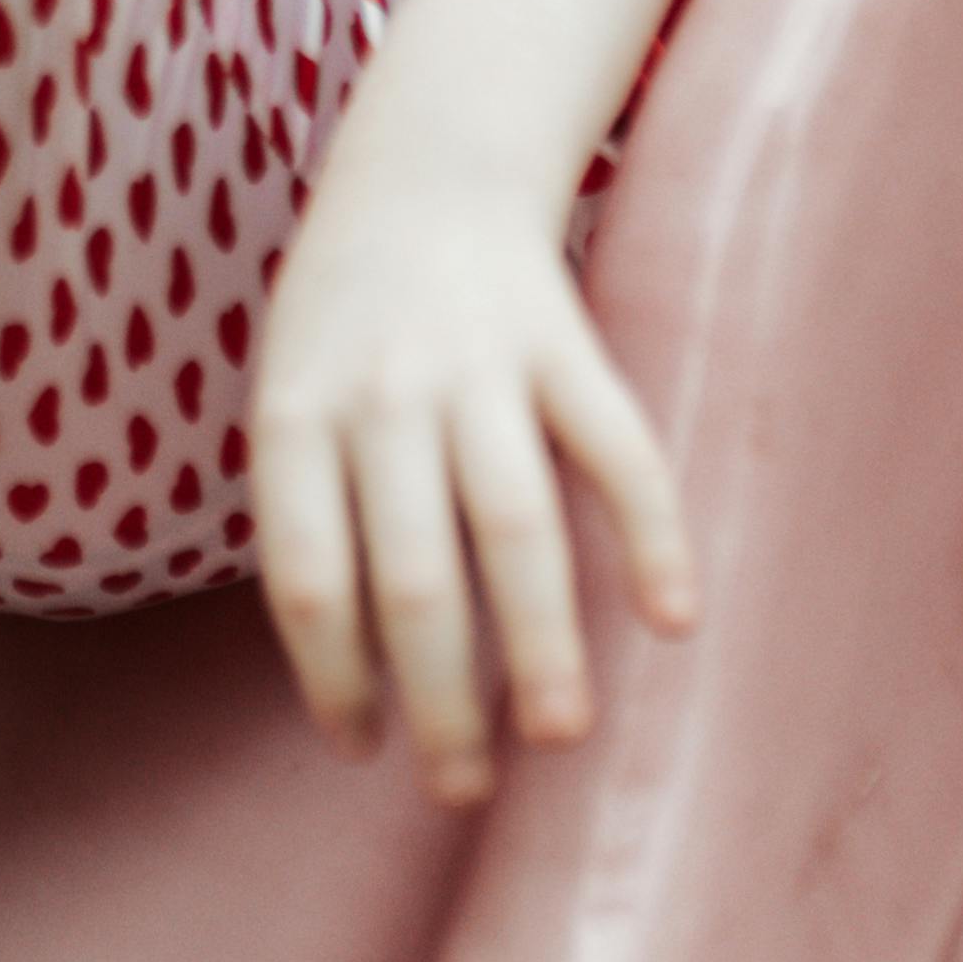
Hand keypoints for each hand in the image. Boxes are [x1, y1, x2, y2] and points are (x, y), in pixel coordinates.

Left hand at [247, 165, 693, 803]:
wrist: (425, 172)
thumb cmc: (345, 328)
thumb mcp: (288, 399)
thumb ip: (315, 519)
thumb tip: (363, 688)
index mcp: (296, 415)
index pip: (305, 577)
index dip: (330, 678)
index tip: (363, 748)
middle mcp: (383, 396)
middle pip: (410, 576)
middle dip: (440, 697)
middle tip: (461, 788)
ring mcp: (479, 369)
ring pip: (514, 526)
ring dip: (541, 642)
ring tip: (561, 736)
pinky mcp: (566, 345)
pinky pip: (617, 449)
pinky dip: (652, 534)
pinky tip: (674, 619)